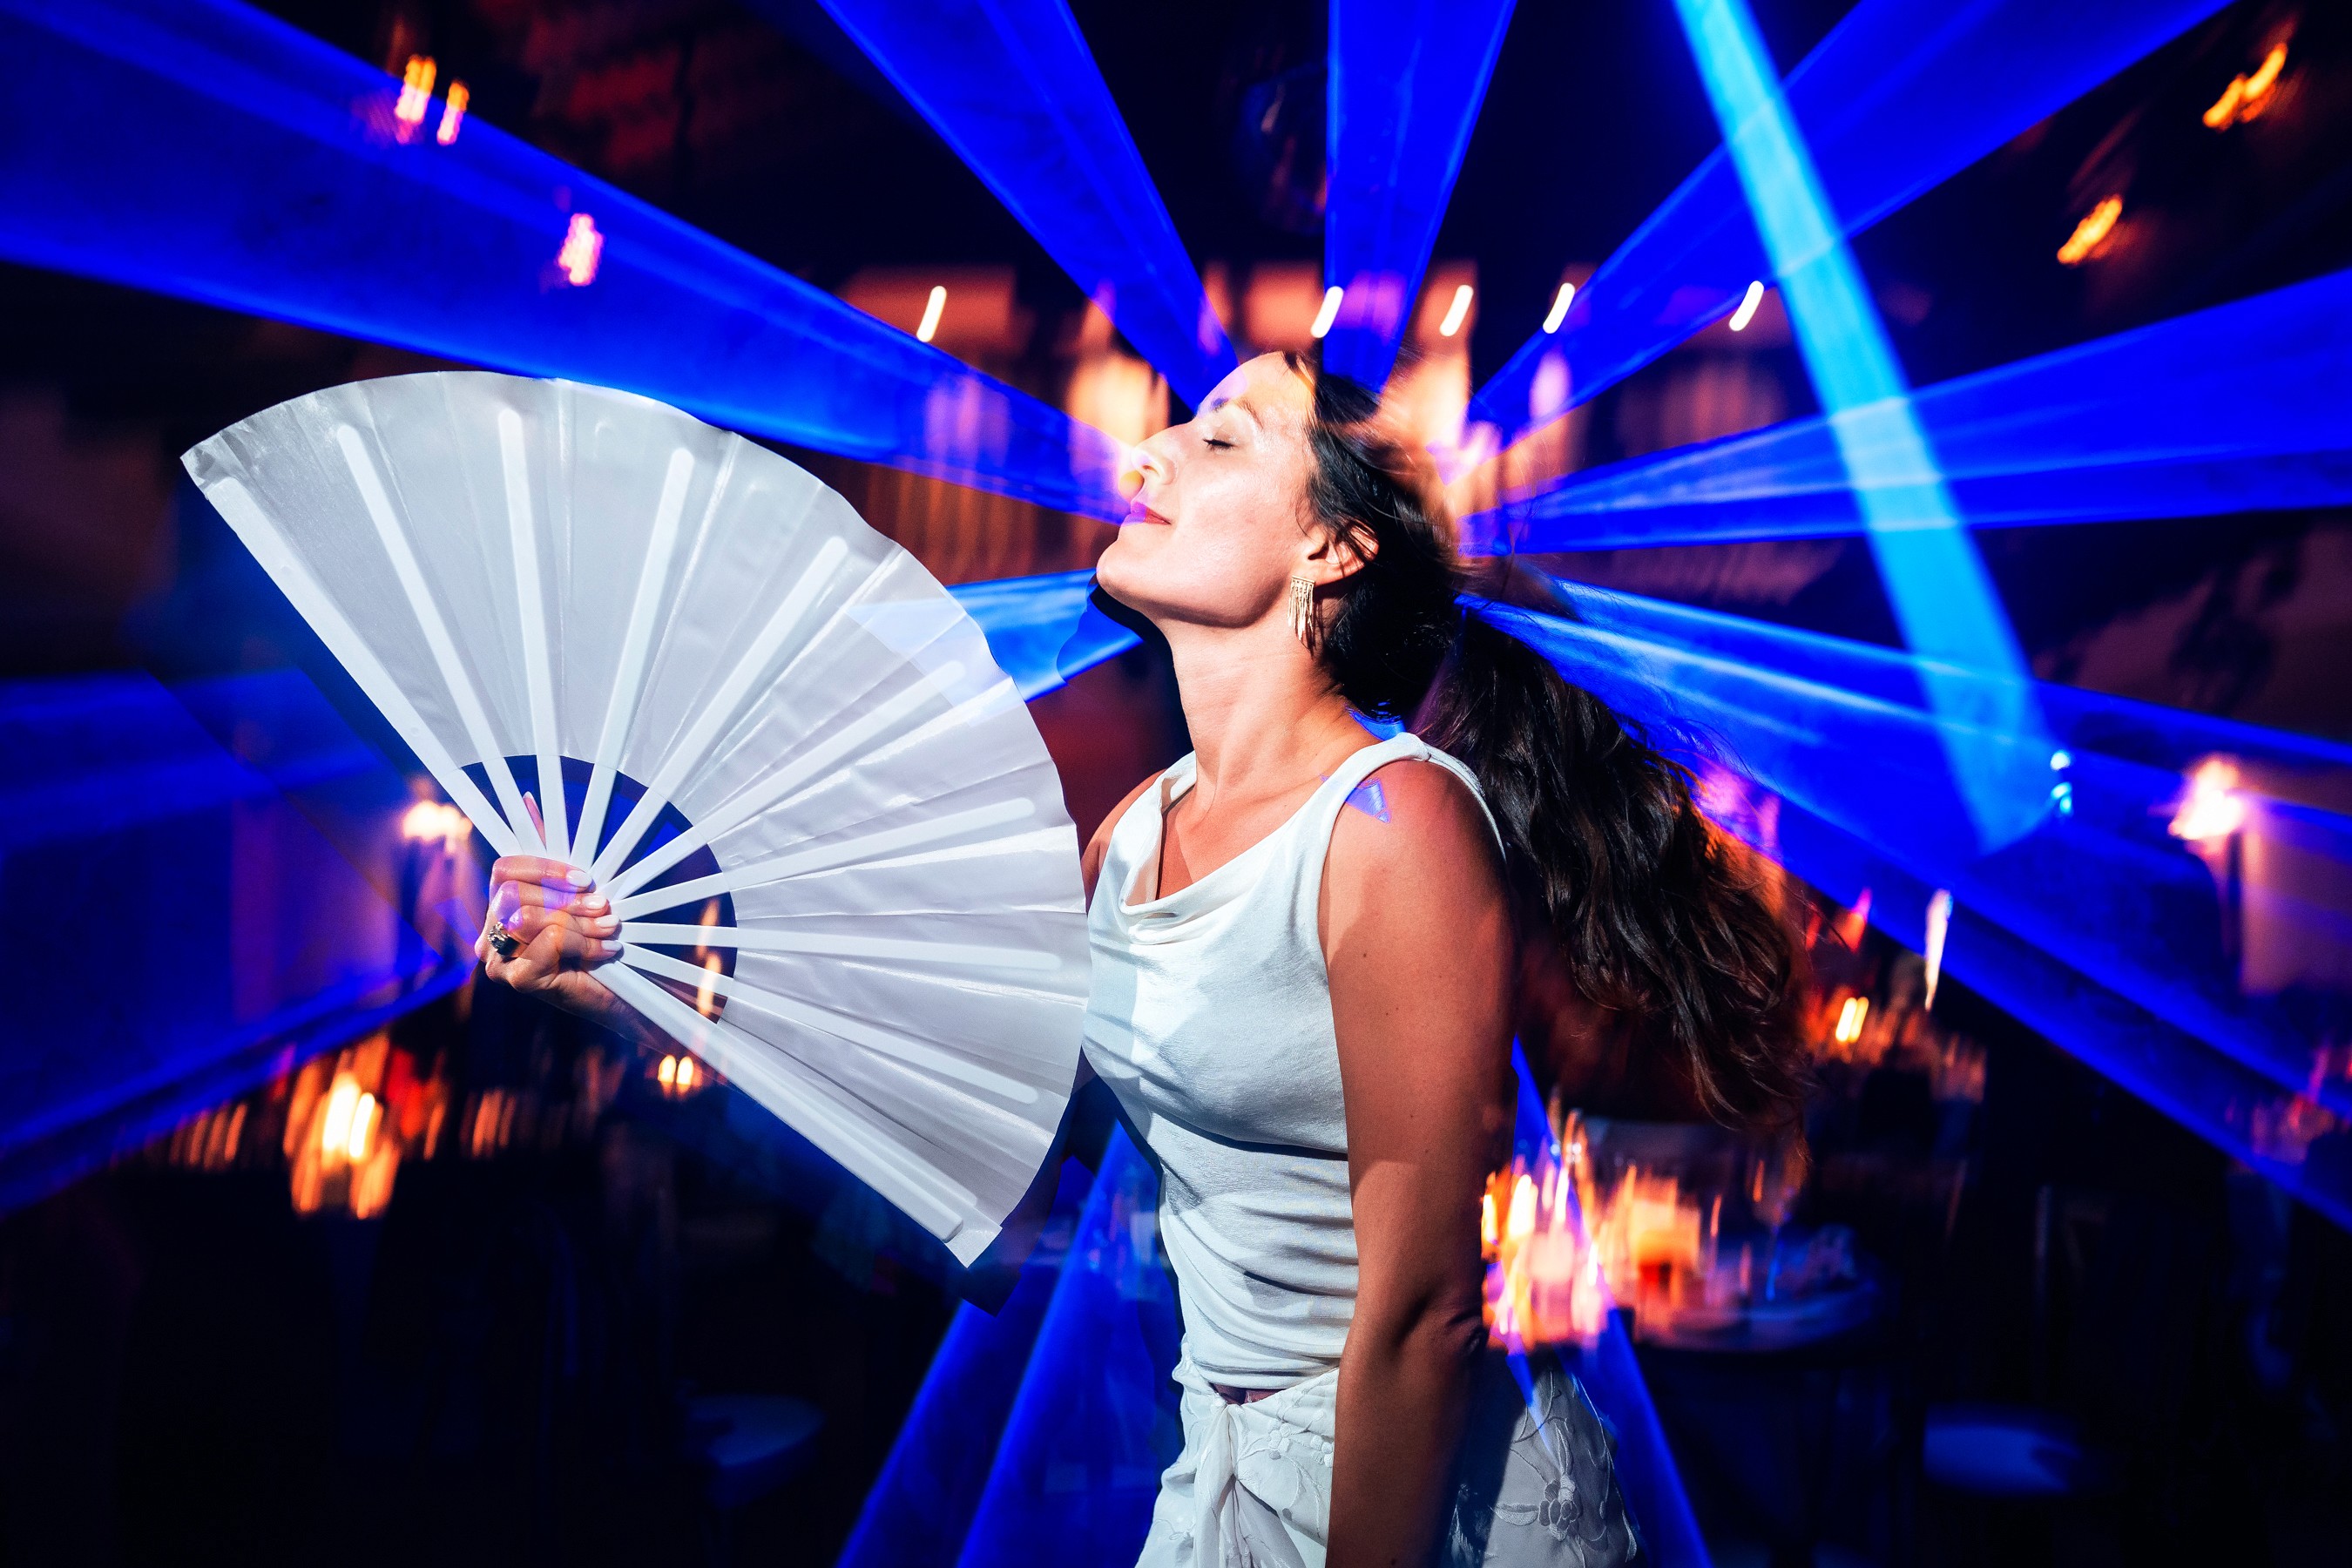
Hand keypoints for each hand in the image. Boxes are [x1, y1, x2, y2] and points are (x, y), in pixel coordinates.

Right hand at [477, 851, 625, 1021]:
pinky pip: (550, 940)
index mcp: (501, 910)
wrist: (621, 997)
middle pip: (513, 893)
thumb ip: (560, 872)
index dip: (545, 868)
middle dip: (566, 898)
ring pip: (528, 917)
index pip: (504, 870)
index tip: (584, 880)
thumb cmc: (597, 947)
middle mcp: (491, 935)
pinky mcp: (517, 979)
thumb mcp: (579, 903)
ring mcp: (499, 961)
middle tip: (602, 907)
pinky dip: (584, 942)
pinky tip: (605, 950)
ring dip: (578, 921)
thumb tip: (537, 815)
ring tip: (606, 928)